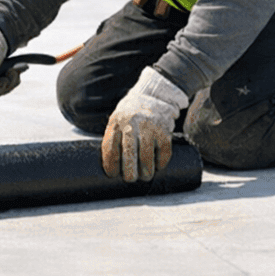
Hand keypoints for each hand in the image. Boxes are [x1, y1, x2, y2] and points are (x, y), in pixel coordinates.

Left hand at [101, 67, 188, 181]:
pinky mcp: (164, 131)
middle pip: (129, 154)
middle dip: (129, 172)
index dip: (111, 164)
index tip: (112, 174)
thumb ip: (114, 138)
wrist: (154, 96)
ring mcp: (149, 128)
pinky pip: (163, 153)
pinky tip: (158, 166)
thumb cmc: (131, 114)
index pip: (110, 147)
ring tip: (145, 176)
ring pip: (146, 156)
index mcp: (116, 123)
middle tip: (130, 179)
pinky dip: (161, 163)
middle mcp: (132, 125)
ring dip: (146, 171)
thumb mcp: (118, 120)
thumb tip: (110, 166)